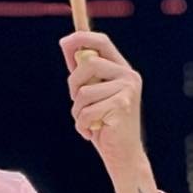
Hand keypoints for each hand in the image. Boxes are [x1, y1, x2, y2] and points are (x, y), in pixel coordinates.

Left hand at [58, 29, 146, 170]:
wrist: (122, 154)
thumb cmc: (104, 124)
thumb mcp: (92, 94)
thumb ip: (82, 72)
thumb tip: (67, 43)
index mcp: (122, 69)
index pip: (102, 42)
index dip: (82, 38)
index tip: (64, 41)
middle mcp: (128, 76)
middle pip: (88, 64)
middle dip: (73, 84)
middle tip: (77, 103)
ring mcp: (127, 90)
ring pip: (84, 92)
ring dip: (77, 112)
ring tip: (88, 122)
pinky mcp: (121, 105)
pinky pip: (86, 111)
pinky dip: (81, 125)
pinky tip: (91, 132)